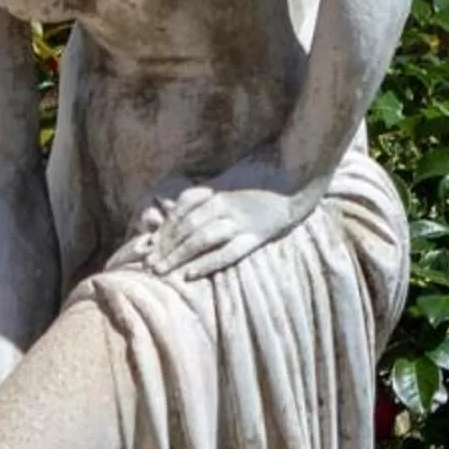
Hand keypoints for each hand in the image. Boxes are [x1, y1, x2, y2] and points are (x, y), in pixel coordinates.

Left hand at [143, 173, 318, 282]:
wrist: (300, 173)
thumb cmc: (265, 174)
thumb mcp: (232, 177)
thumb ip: (210, 192)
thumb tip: (182, 208)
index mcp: (217, 190)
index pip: (181, 209)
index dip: (164, 228)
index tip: (149, 243)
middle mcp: (224, 205)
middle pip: (186, 227)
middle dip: (165, 246)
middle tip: (148, 264)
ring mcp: (240, 221)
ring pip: (201, 240)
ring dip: (178, 256)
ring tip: (161, 271)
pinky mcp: (256, 236)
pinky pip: (227, 253)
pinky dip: (207, 265)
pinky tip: (190, 275)